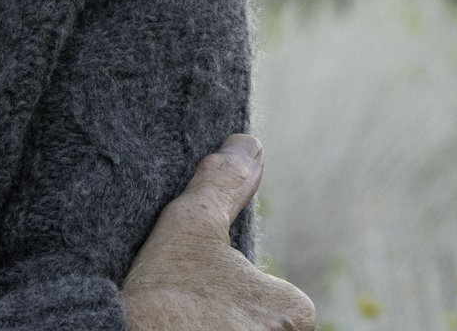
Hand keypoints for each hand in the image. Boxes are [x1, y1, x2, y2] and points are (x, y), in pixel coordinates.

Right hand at [120, 135, 315, 330]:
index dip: (225, 300)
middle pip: (254, 328)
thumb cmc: (161, 294)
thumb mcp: (190, 227)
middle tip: (183, 316)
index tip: (191, 302)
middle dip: (224, 322)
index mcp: (294, 312)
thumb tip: (248, 144)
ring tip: (173, 326)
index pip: (267, 303)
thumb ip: (223, 184)